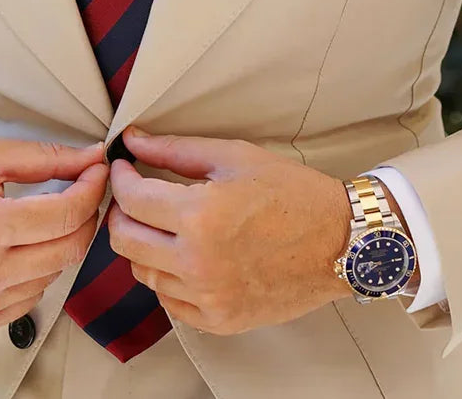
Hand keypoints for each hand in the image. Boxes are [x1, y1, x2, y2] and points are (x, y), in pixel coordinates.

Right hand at [0, 138, 107, 333]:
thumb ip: (44, 157)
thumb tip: (92, 157)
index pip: (66, 214)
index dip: (91, 188)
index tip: (97, 170)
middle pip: (70, 248)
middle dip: (86, 214)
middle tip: (84, 189)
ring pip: (56, 274)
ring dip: (63, 242)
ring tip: (49, 214)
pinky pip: (32, 297)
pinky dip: (40, 269)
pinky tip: (24, 245)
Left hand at [108, 127, 353, 335]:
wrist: (341, 241)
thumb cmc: (292, 192)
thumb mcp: (234, 157)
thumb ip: (176, 149)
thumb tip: (133, 141)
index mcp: (200, 215)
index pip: (130, 199)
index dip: (120, 178)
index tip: (124, 167)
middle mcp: (197, 262)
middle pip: (125, 239)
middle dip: (121, 211)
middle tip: (135, 195)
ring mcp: (207, 297)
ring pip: (141, 272)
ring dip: (142, 244)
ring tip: (162, 224)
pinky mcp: (219, 320)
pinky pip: (169, 301)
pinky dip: (167, 276)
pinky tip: (184, 255)